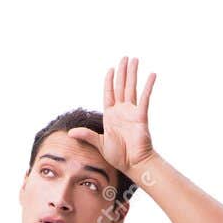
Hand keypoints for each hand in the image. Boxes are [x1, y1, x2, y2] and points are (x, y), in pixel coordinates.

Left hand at [69, 55, 156, 181]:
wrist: (133, 164)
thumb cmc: (118, 156)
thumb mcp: (100, 144)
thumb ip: (87, 135)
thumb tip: (71, 133)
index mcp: (111, 115)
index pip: (109, 93)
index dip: (109, 81)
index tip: (111, 69)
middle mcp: (121, 111)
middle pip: (121, 86)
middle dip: (122, 72)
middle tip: (125, 57)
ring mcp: (132, 112)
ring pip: (131, 88)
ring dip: (133, 74)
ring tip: (135, 60)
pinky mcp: (141, 116)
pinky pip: (145, 99)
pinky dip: (148, 86)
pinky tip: (151, 75)